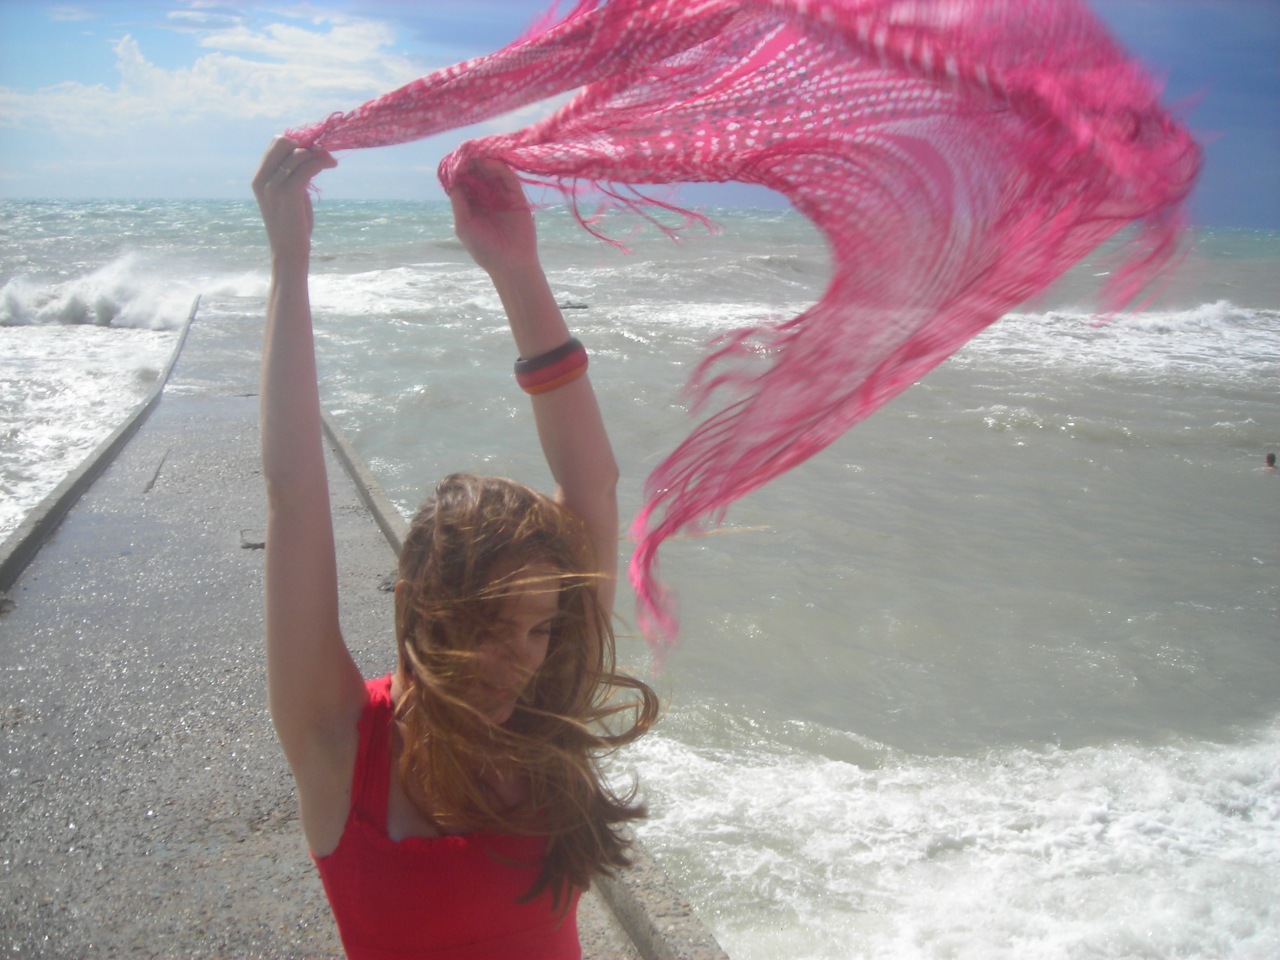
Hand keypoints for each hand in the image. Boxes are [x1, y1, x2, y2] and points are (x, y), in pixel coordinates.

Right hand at [252, 136, 336, 264]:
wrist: (288, 252)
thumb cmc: (292, 225)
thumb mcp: (286, 195)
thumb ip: (290, 174)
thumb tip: (308, 151)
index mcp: (258, 178)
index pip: (275, 143)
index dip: (296, 141)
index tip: (313, 151)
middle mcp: (262, 179)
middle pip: (283, 141)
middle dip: (305, 143)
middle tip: (320, 155)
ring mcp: (273, 186)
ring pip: (298, 153)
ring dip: (318, 153)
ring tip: (330, 161)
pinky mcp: (289, 194)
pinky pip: (308, 167)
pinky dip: (322, 161)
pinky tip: (331, 165)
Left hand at [450, 158, 538, 277]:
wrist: (511, 264)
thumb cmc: (484, 249)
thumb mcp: (464, 226)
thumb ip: (459, 203)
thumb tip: (454, 180)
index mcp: (471, 204)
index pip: (463, 181)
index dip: (458, 170)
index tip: (453, 159)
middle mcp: (486, 197)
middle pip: (477, 173)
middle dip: (471, 162)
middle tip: (465, 150)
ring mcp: (501, 195)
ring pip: (492, 172)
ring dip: (483, 160)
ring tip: (475, 152)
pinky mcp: (516, 196)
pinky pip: (507, 177)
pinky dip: (498, 167)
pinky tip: (489, 162)